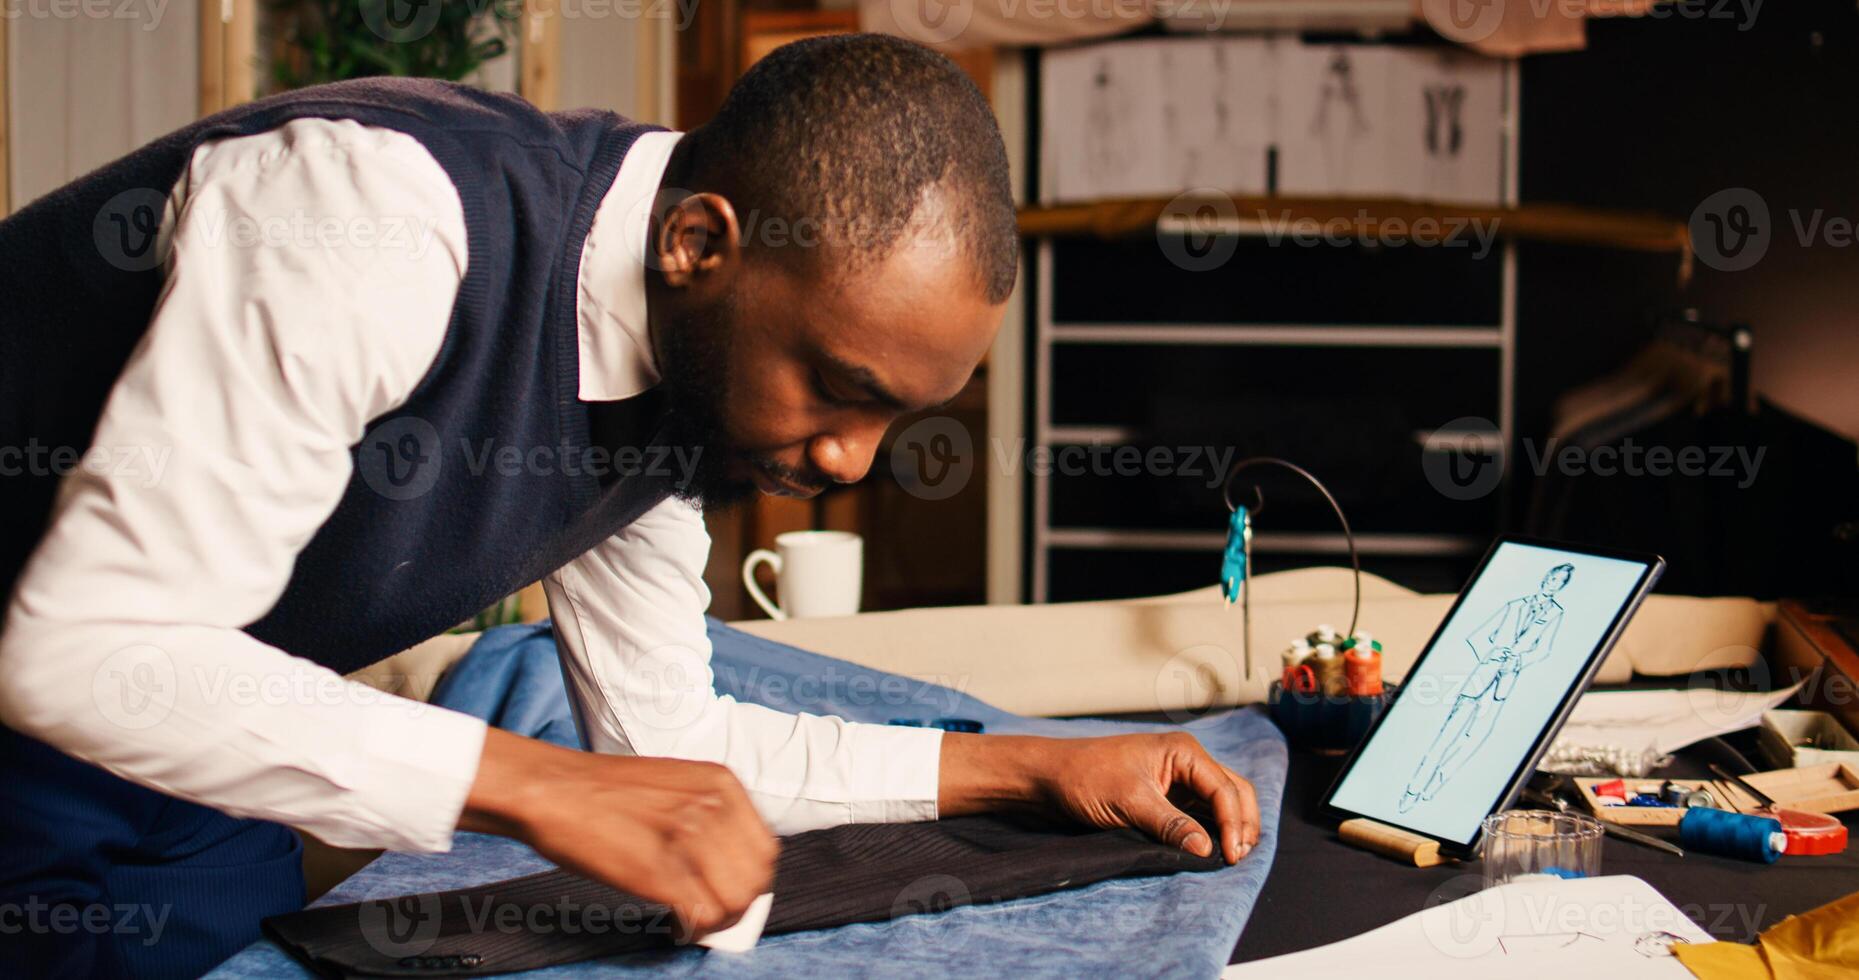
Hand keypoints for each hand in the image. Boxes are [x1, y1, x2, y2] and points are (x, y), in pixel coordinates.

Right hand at [461, 728, 776, 941]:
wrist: (553, 789)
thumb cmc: (603, 791)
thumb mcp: (675, 784)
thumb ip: (708, 814)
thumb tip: (729, 863)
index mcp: (722, 784)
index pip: (766, 849)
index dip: (750, 878)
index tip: (729, 889)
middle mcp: (714, 807)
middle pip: (756, 879)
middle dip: (737, 903)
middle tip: (709, 911)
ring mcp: (689, 838)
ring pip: (735, 901)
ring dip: (717, 919)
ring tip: (690, 917)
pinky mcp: (661, 871)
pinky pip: (702, 916)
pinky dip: (692, 929)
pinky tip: (673, 923)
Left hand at [939, 732, 1260, 863]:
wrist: (1050, 777)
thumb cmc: (1084, 777)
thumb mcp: (1129, 801)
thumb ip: (1170, 823)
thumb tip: (1206, 849)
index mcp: (1183, 751)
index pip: (1225, 789)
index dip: (1234, 824)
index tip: (1229, 856)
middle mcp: (1186, 762)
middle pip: (1233, 792)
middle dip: (1243, 823)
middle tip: (1238, 858)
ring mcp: (1177, 779)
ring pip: (1221, 803)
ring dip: (1230, 828)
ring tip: (1230, 857)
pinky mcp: (1166, 797)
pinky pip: (1200, 813)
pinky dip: (1211, 830)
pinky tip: (1209, 851)